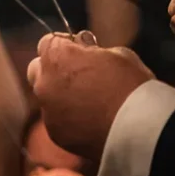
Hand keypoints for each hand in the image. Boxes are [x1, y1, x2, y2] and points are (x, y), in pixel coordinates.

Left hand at [27, 31, 153, 161]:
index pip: (47, 42)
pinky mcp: (54, 133)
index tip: (79, 49)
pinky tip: (91, 120)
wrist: (137, 128)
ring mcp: (47, 110)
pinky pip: (56, 120)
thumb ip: (92, 50)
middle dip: (54, 68)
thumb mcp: (118, 54)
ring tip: (88, 101)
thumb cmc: (130, 85)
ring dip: (60, 94)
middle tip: (79, 73)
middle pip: (38, 69)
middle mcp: (44, 83)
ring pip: (46, 97)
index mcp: (57, 57)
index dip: (64, 44)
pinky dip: (68, 117)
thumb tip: (83, 47)